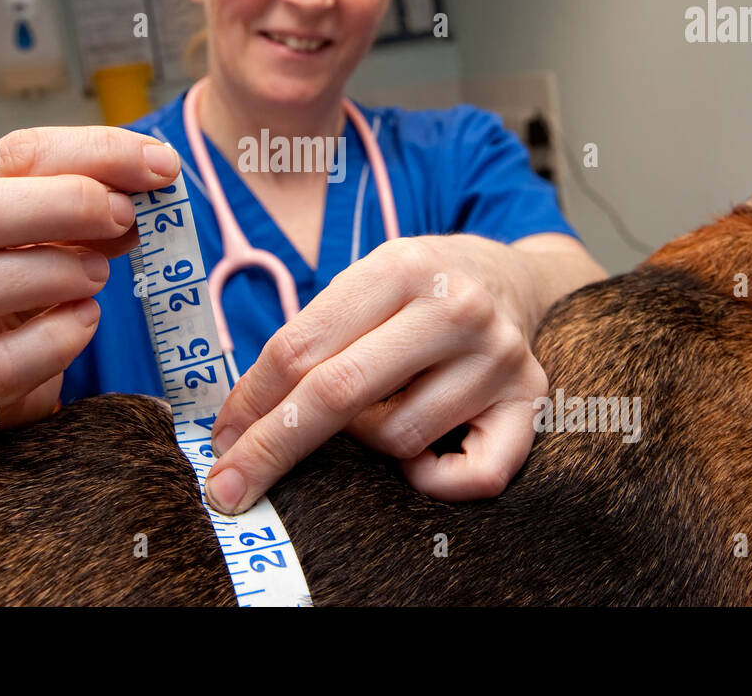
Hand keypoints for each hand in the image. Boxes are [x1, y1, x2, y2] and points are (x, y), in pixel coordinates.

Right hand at [0, 127, 179, 428]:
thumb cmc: (20, 303)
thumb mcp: (49, 242)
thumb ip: (92, 207)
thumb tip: (153, 176)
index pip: (7, 156)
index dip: (90, 152)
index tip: (158, 164)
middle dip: (65, 203)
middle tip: (127, 215)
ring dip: (52, 270)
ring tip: (102, 274)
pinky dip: (54, 338)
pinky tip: (86, 320)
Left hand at [203, 234, 552, 513]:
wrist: (513, 278)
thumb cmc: (417, 291)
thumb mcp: (364, 282)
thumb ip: (311, 338)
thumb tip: (240, 424)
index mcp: (399, 267)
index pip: (301, 347)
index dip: (251, 401)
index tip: (221, 441)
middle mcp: (454, 307)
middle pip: (337, 392)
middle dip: (272, 446)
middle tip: (229, 485)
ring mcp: (497, 356)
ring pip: (396, 438)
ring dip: (370, 439)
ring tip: (384, 404)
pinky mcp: (530, 400)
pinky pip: (473, 476)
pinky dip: (436, 481)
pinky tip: (425, 459)